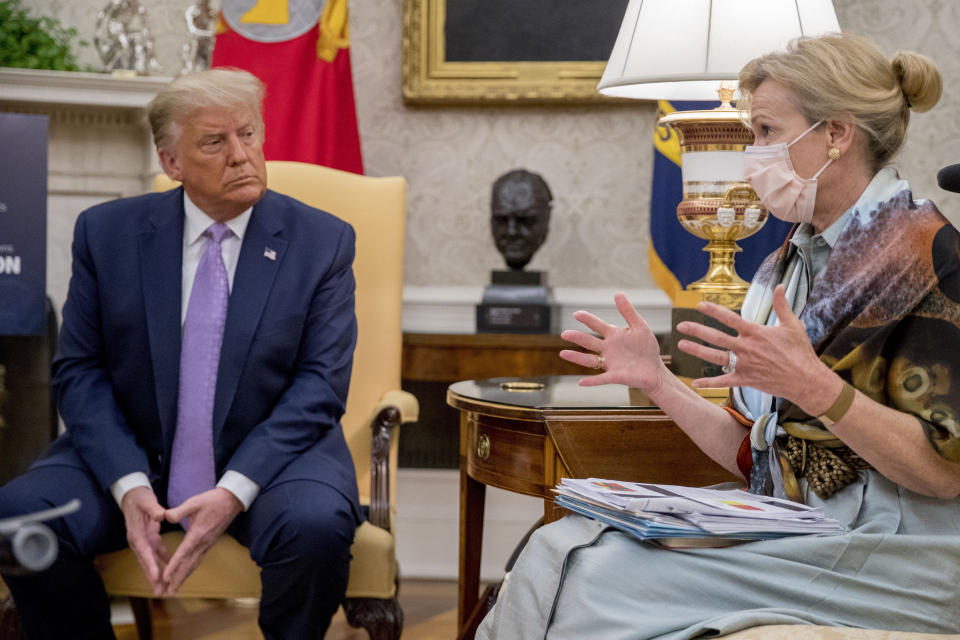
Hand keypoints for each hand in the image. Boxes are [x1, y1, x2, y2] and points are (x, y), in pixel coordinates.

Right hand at [120, 486, 169, 596]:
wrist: (132, 495)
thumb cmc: (139, 498)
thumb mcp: (146, 500)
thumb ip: (154, 509)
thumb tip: (161, 515)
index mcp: (136, 533)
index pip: (144, 551)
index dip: (150, 564)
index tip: (157, 576)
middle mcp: (138, 540)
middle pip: (146, 561)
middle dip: (153, 577)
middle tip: (160, 592)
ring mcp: (143, 541)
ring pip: (151, 560)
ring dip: (157, 574)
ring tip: (165, 589)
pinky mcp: (148, 538)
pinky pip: (156, 553)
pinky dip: (163, 561)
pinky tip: (171, 569)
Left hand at [162, 488, 242, 595]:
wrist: (232, 501)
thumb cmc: (213, 500)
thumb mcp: (194, 502)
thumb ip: (179, 510)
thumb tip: (166, 516)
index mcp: (198, 534)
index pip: (183, 553)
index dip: (173, 566)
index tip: (165, 578)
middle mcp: (203, 543)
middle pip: (189, 564)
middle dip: (178, 579)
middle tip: (168, 592)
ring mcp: (207, 544)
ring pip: (194, 564)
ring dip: (184, 577)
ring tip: (175, 589)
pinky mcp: (209, 543)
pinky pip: (198, 560)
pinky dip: (190, 569)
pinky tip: (185, 574)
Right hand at [559, 292, 668, 392]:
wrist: (655, 370)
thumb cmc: (646, 348)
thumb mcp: (640, 327)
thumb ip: (628, 312)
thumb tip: (617, 293)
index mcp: (613, 336)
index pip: (597, 325)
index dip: (587, 320)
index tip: (577, 314)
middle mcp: (608, 349)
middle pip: (589, 342)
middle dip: (577, 337)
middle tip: (564, 334)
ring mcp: (610, 363)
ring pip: (590, 360)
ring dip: (577, 357)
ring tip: (563, 353)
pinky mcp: (615, 376)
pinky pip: (601, 379)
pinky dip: (591, 381)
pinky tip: (581, 382)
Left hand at [676, 284, 837, 412]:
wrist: (806, 380)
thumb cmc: (800, 351)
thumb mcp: (793, 325)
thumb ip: (782, 305)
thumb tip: (780, 286)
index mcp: (756, 333)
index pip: (730, 318)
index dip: (714, 311)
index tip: (700, 305)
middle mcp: (747, 348)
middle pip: (717, 337)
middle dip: (697, 330)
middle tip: (680, 325)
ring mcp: (745, 365)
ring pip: (716, 357)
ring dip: (697, 351)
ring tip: (681, 345)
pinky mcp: (746, 380)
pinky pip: (724, 381)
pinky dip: (709, 383)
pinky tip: (694, 383)